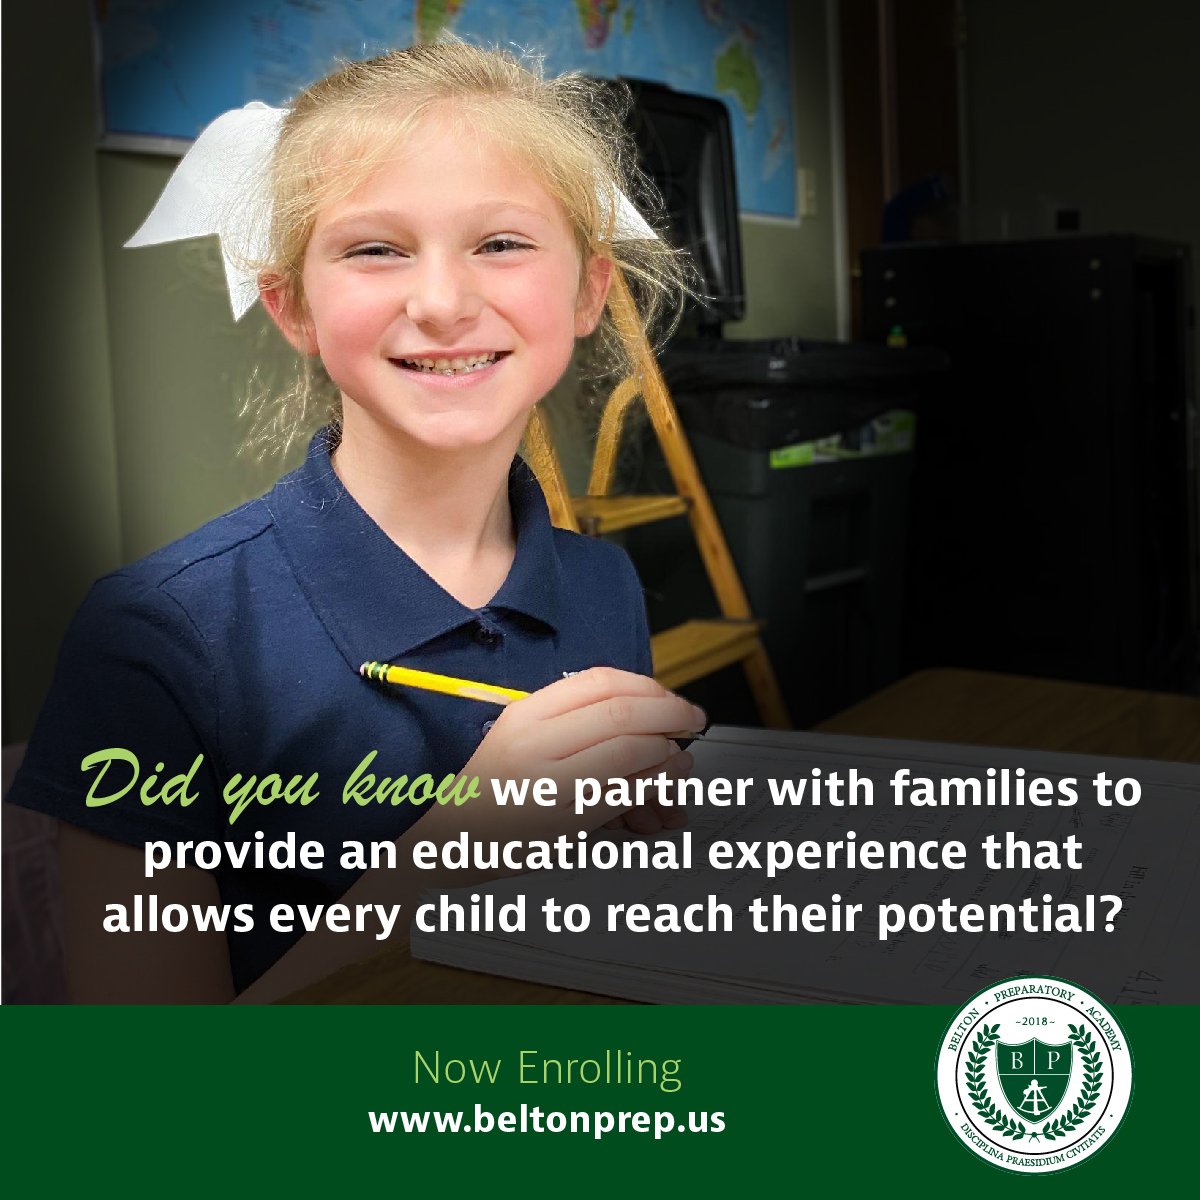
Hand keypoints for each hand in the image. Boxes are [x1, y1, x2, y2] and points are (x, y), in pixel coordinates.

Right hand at [453, 667, 704, 841]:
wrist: (455, 840)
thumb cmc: (495, 789)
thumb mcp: (523, 735)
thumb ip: (575, 717)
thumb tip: (646, 705)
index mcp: (526, 714)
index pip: (599, 682)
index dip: (647, 686)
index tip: (669, 697)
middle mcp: (534, 743)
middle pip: (621, 711)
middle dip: (671, 712)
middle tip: (692, 719)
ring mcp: (547, 784)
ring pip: (629, 751)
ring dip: (667, 750)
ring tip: (678, 753)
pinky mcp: (563, 822)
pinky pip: (624, 793)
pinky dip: (656, 784)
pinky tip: (665, 781)